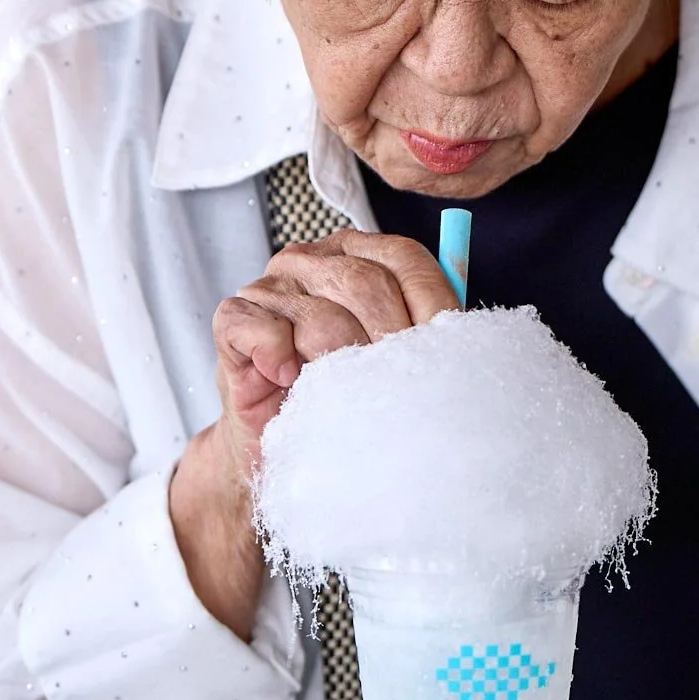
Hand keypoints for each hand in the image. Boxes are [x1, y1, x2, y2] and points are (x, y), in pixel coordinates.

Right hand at [168, 230, 461, 636]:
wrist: (279, 444)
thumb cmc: (340, 396)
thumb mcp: (391, 363)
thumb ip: (423, 336)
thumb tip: (464, 333)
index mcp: (358, 255)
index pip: (405, 258)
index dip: (432, 305)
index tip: (447, 355)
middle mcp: (312, 260)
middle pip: (364, 283)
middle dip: (388, 344)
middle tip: (398, 390)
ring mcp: (269, 286)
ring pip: (319, 316)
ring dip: (339, 367)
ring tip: (345, 398)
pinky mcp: (234, 318)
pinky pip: (260, 328)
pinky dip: (278, 356)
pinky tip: (289, 381)